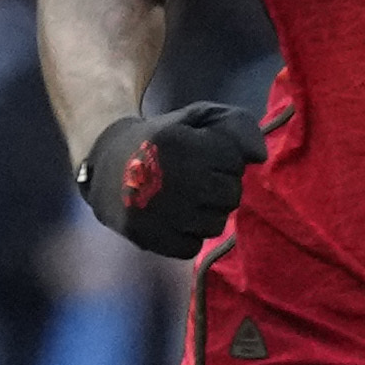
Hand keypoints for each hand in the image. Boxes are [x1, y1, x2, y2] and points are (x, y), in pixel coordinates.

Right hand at [76, 99, 261, 258]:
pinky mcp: (148, 238)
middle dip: (221, 186)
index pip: (235, 162)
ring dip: (207, 213)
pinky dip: (187, 236)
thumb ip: (236, 126)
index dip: (225, 159)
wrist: (104, 163)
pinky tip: (173, 218)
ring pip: (215, 224)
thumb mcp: (196, 118)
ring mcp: (160, 213)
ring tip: (186, 199)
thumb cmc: (161, 139)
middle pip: (230, 195)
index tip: (206, 156)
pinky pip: (191, 247)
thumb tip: (260, 157)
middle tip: (198, 180)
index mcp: (182, 145)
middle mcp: (173, 181)